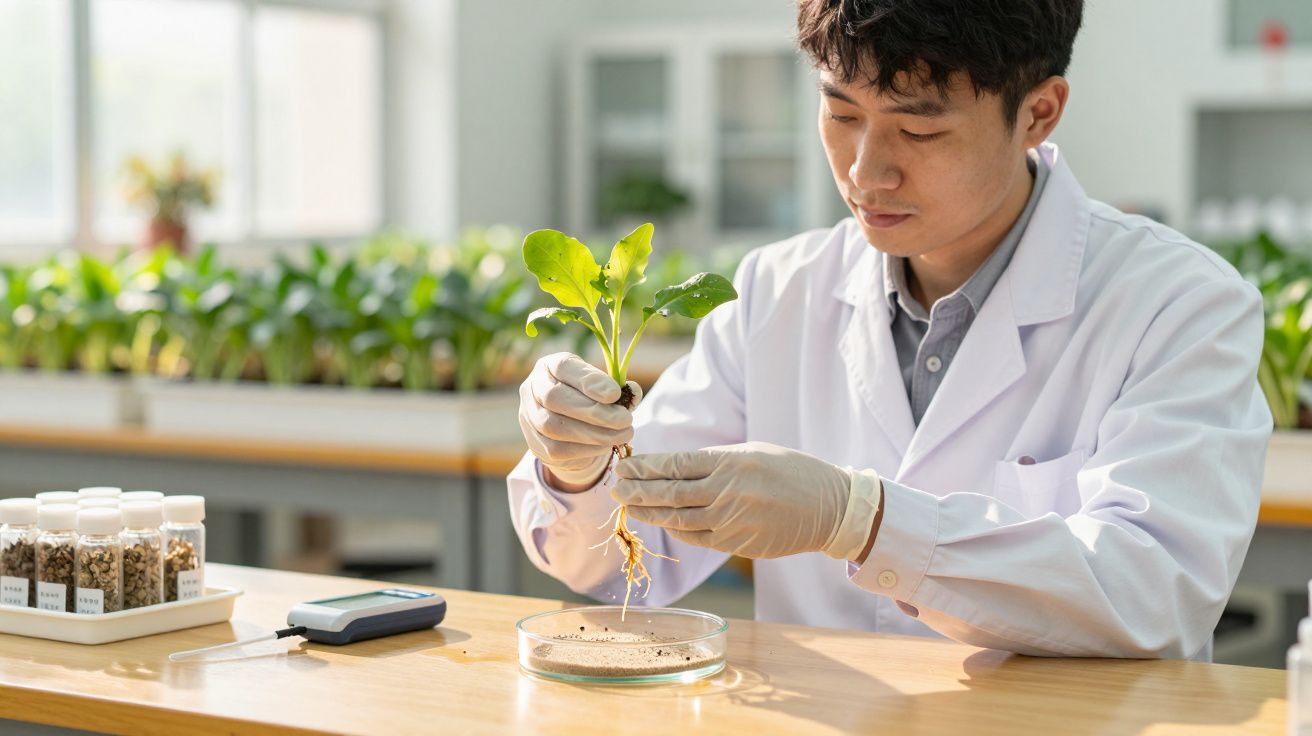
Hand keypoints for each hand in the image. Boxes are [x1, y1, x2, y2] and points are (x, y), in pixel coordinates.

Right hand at [518, 352, 641, 489]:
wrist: (570, 430)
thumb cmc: (590, 400)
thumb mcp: (602, 387)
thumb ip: (618, 388)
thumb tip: (633, 390)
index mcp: (550, 365)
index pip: (563, 367)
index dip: (589, 380)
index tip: (615, 393)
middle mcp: (533, 387)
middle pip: (555, 398)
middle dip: (594, 411)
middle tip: (625, 420)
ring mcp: (528, 416)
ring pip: (553, 426)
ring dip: (593, 433)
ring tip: (622, 434)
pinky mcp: (534, 443)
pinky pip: (556, 449)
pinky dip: (586, 449)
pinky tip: (607, 445)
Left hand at [612, 441, 881, 559]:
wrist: (831, 508)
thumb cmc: (792, 472)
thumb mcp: (754, 452)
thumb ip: (715, 461)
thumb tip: (674, 467)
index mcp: (731, 461)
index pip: (676, 464)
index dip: (645, 466)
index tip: (624, 465)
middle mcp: (728, 491)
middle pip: (670, 492)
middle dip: (637, 490)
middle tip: (615, 487)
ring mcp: (732, 520)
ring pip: (678, 518)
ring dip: (649, 512)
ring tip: (629, 506)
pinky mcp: (738, 543)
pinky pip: (697, 537)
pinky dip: (676, 529)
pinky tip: (661, 522)